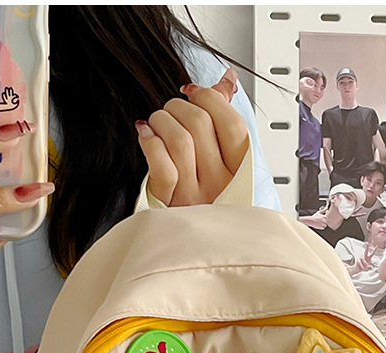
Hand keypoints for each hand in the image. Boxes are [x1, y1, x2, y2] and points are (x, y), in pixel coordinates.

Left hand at [135, 68, 248, 206]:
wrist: (193, 241)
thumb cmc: (211, 197)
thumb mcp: (227, 161)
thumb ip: (226, 118)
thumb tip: (226, 80)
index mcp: (239, 171)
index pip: (230, 122)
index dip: (209, 97)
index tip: (195, 93)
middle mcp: (220, 184)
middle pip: (201, 124)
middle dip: (180, 106)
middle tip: (172, 111)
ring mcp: (194, 195)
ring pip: (178, 139)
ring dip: (161, 120)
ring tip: (157, 123)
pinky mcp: (169, 202)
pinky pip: (160, 164)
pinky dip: (149, 141)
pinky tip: (146, 134)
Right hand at [351, 242, 375, 273]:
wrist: (357, 270)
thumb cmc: (363, 268)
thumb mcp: (367, 268)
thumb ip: (369, 268)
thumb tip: (371, 267)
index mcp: (368, 258)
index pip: (372, 254)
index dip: (374, 250)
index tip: (377, 246)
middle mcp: (364, 257)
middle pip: (366, 251)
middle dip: (367, 247)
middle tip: (367, 243)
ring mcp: (360, 258)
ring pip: (363, 259)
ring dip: (364, 264)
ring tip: (364, 267)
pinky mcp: (358, 260)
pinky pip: (360, 262)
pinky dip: (361, 266)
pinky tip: (362, 268)